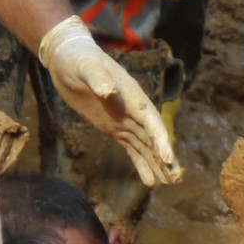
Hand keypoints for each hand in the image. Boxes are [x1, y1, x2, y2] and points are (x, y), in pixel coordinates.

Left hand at [39, 16, 181, 187]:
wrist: (68, 60)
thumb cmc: (77, 59)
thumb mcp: (85, 66)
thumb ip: (97, 77)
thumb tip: (108, 92)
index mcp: (132, 95)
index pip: (150, 120)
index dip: (160, 139)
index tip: (167, 158)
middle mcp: (133, 110)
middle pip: (154, 137)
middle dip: (165, 158)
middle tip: (176, 179)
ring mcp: (125, 120)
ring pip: (146, 147)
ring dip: (158, 165)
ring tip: (170, 184)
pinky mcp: (115, 128)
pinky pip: (132, 149)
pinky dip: (142, 165)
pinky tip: (151, 182)